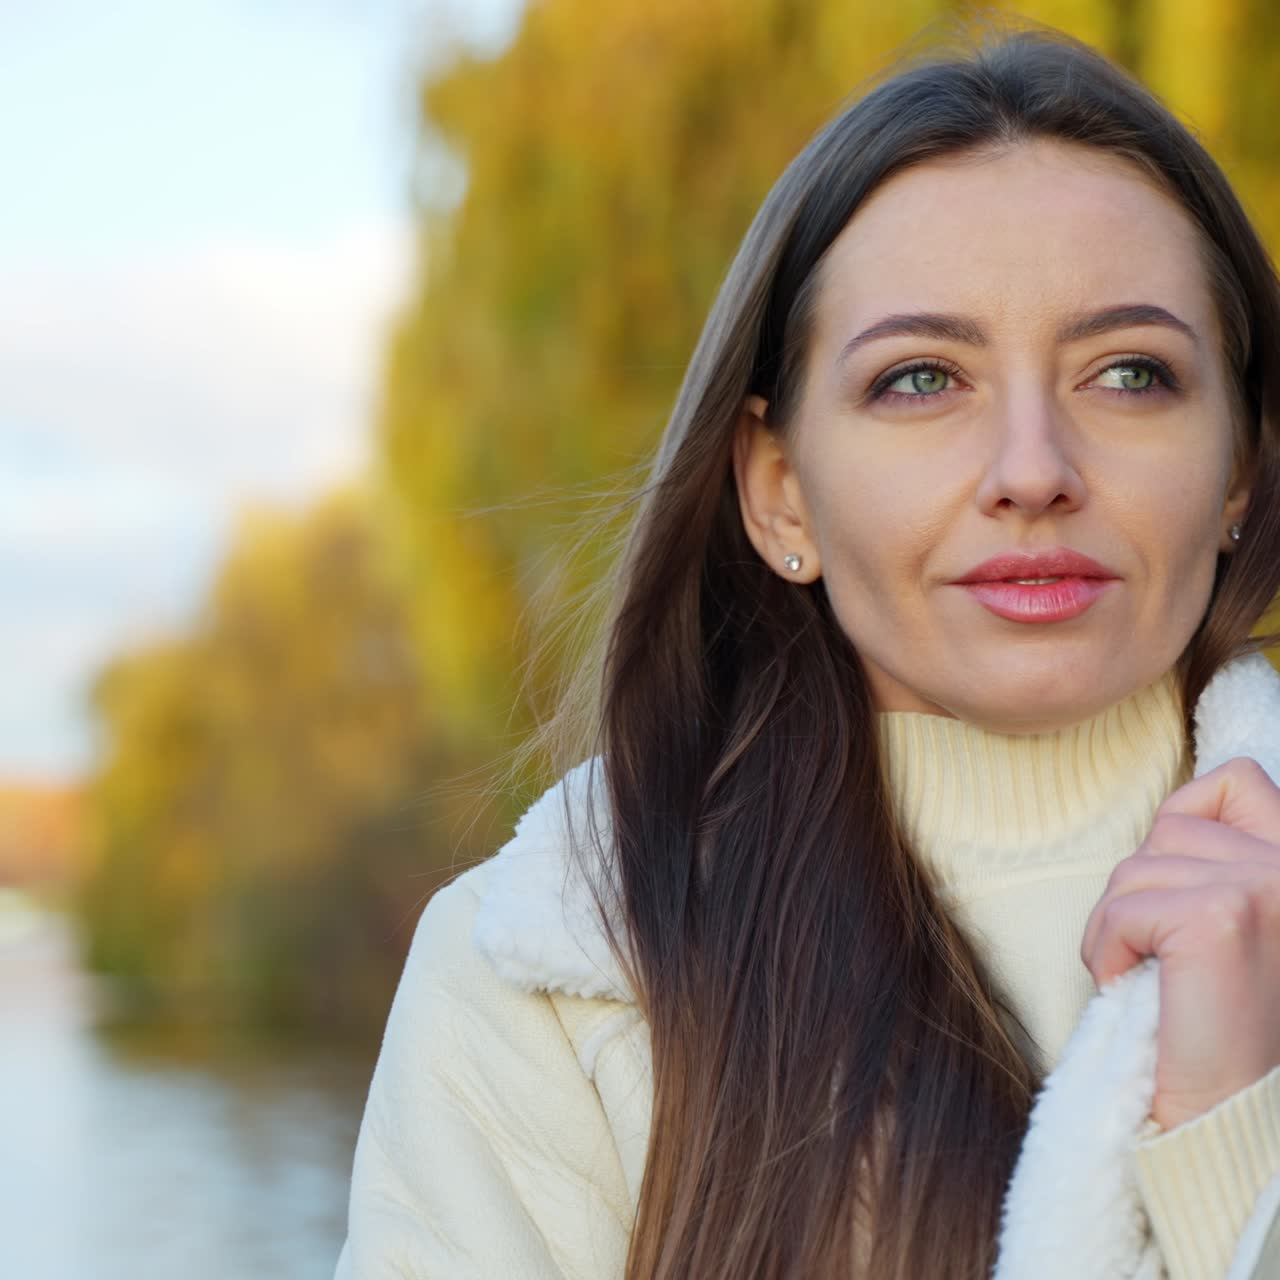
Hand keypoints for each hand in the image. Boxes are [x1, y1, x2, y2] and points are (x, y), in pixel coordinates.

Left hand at [1080, 756, 1279, 1130]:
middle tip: (1170, 957)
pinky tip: (1145, 991)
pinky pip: (1120, 910)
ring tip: (1158, 980)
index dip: (1186, 818)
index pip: (1238, 779)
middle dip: (1142, 891)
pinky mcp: (1214, 918)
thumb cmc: (1222, 1021)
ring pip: (1132, 869)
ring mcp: (1262, 886)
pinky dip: (1109, 951)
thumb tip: (1172, 813)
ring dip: (1118, 927)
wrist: (1228, 1114)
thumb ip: (1220, 859)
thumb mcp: (1236, 920)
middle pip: (1167, 828)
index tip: (1183, 891)